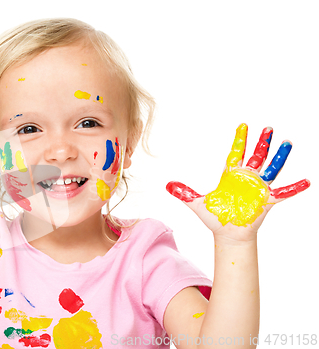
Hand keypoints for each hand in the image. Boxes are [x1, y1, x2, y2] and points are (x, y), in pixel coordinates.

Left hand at [166, 124, 309, 240]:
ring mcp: (258, 188)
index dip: (240, 139)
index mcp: (231, 175)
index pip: (236, 153)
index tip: (243, 125)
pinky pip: (284, 193)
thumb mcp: (197, 203)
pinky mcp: (267, 201)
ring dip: (279, 157)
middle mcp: (247, 178)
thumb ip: (183, 192)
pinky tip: (306, 181)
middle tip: (268, 127)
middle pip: (257, 156)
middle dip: (262, 142)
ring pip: (271, 168)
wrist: (227, 234)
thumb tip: (166, 185)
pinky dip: (294, 188)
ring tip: (287, 143)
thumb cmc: (216, 217)